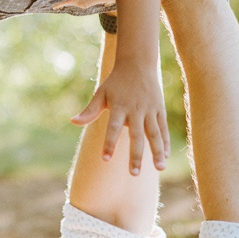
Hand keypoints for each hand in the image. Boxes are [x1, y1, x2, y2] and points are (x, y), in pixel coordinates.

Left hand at [72, 58, 169, 174]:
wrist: (138, 63)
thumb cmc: (116, 82)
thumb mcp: (101, 93)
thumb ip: (89, 110)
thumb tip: (72, 122)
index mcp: (120, 107)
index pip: (113, 128)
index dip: (109, 143)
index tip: (105, 159)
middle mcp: (136, 110)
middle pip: (137, 135)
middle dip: (136, 155)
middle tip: (134, 174)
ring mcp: (149, 110)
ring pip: (154, 134)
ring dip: (157, 152)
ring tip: (160, 169)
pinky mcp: (159, 110)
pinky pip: (162, 129)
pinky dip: (165, 143)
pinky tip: (165, 157)